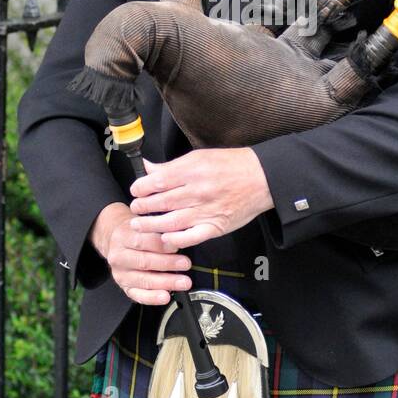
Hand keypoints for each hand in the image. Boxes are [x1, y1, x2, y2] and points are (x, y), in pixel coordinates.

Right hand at [87, 201, 192, 306]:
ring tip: (182, 282)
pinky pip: (137, 294)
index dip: (161, 245)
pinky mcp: (123, 286)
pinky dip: (152, 297)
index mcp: (123, 236)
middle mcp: (119, 255)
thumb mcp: (143, 223)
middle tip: (185, 264)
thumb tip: (179, 233)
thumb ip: (158, 228)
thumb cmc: (135, 232)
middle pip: (144, 261)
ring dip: (165, 282)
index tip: (177, 246)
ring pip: (143, 279)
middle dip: (167, 264)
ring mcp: (120, 273)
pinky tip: (165, 297)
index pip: (143, 240)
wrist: (115, 240)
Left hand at [128, 148, 274, 250]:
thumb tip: (148, 168)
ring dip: (151, 225)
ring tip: (140, 225)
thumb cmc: (231, 165)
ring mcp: (207, 211)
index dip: (141, 188)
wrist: (261, 178)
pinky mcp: (215, 227)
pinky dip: (175, 240)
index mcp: (193, 171)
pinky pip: (191, 238)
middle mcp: (198, 191)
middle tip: (135, 209)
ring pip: (171, 222)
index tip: (136, 191)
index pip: (158, 181)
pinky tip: (165, 239)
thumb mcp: (199, 157)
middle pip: (161, 202)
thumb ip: (172, 166)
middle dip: (142, 207)